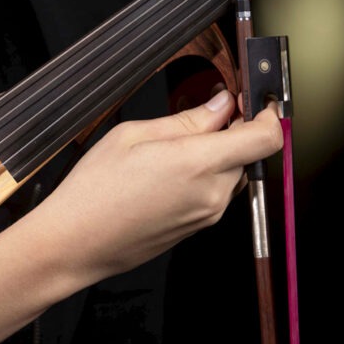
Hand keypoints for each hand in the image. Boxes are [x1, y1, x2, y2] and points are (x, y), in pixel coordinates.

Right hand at [21, 90, 282, 289]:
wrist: (76, 242)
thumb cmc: (94, 190)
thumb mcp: (133, 136)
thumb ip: (186, 120)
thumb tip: (219, 106)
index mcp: (199, 164)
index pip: (266, 139)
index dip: (267, 114)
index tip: (254, 101)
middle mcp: (212, 194)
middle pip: (247, 154)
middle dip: (231, 131)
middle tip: (200, 114)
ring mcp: (207, 215)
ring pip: (229, 173)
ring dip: (214, 155)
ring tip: (170, 146)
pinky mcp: (197, 228)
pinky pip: (213, 193)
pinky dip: (201, 176)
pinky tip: (164, 171)